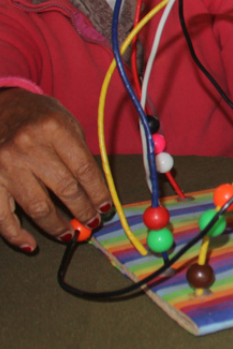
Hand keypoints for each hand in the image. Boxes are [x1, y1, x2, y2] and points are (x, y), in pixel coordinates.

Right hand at [0, 89, 110, 251]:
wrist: (0, 105)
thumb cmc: (38, 116)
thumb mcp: (66, 123)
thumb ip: (80, 154)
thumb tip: (97, 192)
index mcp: (54, 129)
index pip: (84, 169)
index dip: (98, 193)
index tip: (106, 207)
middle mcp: (28, 146)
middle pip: (65, 189)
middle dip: (82, 211)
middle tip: (92, 222)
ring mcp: (5, 164)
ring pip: (37, 206)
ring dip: (56, 226)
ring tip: (69, 234)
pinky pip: (2, 215)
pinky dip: (15, 234)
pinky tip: (30, 243)